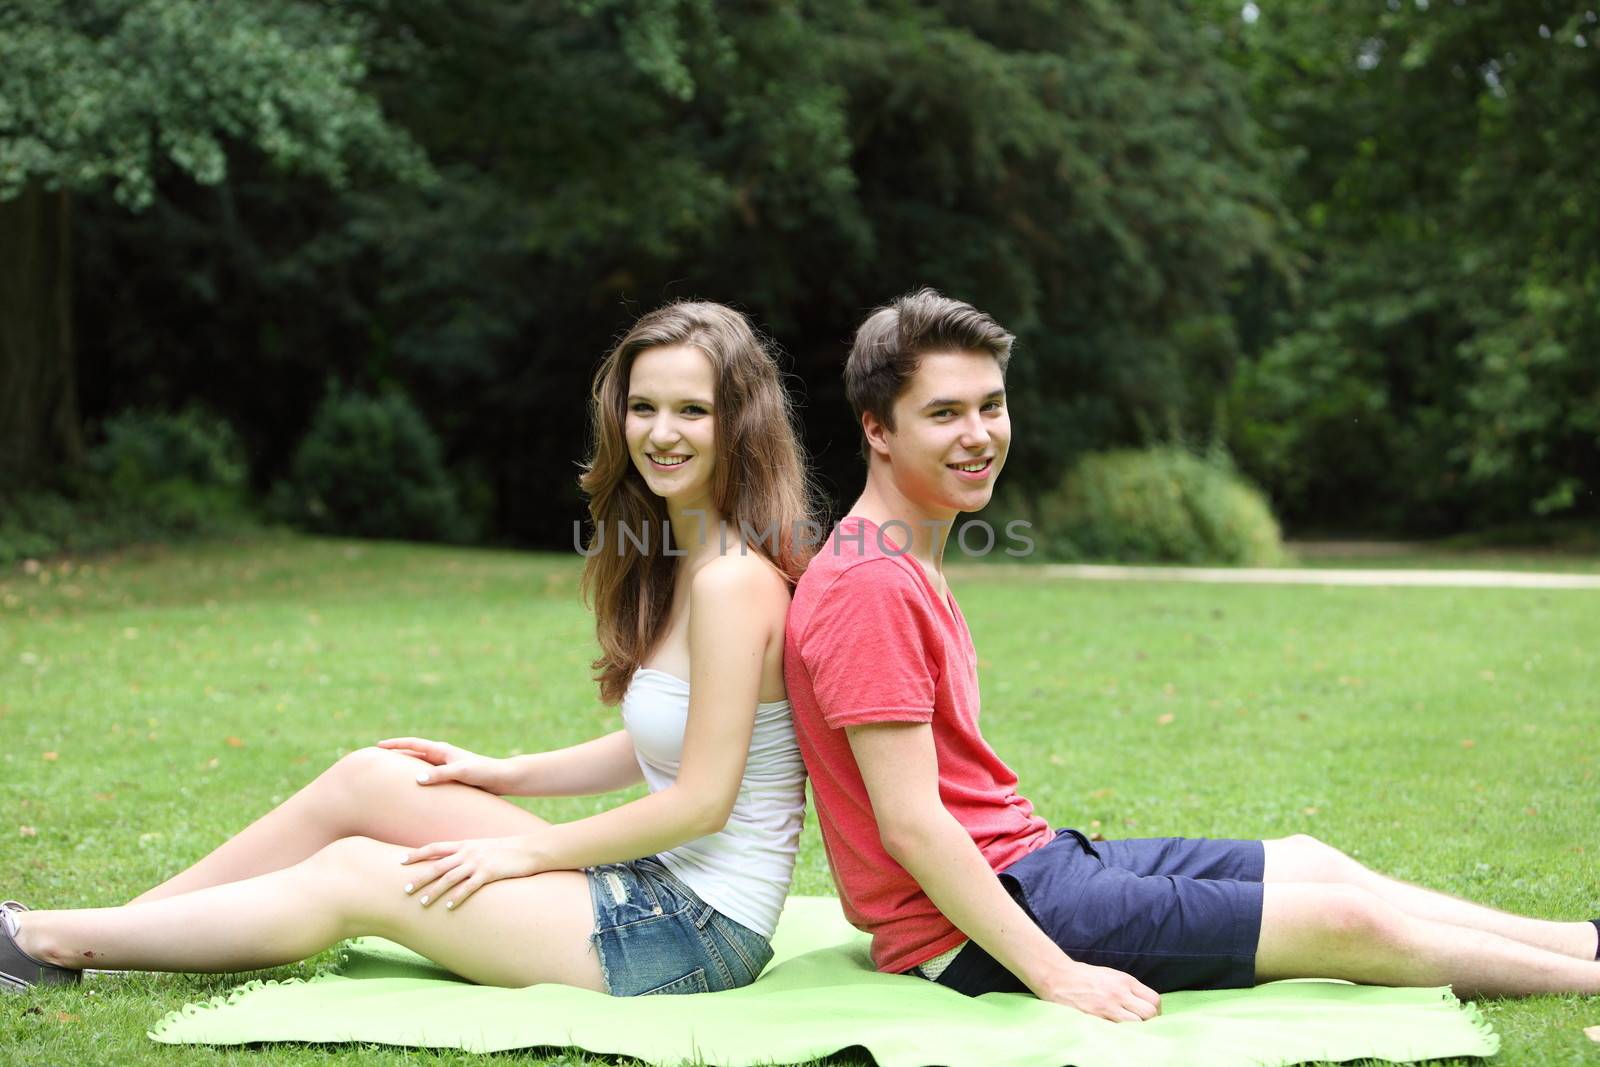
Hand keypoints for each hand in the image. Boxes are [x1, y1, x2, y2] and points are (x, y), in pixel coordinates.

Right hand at [377, 736, 508, 793]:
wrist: (501, 778)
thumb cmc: (483, 772)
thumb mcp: (461, 772)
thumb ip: (440, 775)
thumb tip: (417, 778)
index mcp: (443, 750)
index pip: (414, 743)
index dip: (396, 744)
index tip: (379, 745)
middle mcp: (443, 755)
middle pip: (414, 752)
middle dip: (397, 753)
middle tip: (378, 758)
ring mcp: (446, 765)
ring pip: (420, 764)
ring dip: (406, 766)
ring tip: (390, 773)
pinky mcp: (451, 776)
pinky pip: (429, 775)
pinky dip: (417, 778)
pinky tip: (413, 788)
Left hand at [400, 835, 542, 909]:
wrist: (530, 849)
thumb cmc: (507, 850)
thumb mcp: (484, 846)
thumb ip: (467, 852)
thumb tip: (453, 861)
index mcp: (465, 844)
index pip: (434, 848)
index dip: (417, 854)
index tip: (400, 861)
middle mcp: (468, 852)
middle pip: (437, 865)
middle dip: (420, 877)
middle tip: (404, 889)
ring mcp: (478, 863)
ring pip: (449, 878)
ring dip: (434, 891)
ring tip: (422, 903)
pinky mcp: (489, 873)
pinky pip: (469, 887)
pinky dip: (457, 897)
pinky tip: (448, 907)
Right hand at [1031, 959, 1160, 1021]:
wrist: (1057, 976)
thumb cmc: (1083, 976)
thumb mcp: (1109, 975)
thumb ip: (1127, 988)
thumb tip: (1142, 1003)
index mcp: (1124, 981)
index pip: (1154, 999)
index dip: (1156, 1011)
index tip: (1150, 1017)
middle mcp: (1119, 993)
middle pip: (1150, 1013)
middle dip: (1150, 1022)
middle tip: (1142, 1026)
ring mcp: (1108, 1007)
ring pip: (1137, 1024)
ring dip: (1136, 1029)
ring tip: (1129, 1031)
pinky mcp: (1096, 1018)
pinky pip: (1117, 1030)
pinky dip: (1120, 1033)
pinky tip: (1116, 1033)